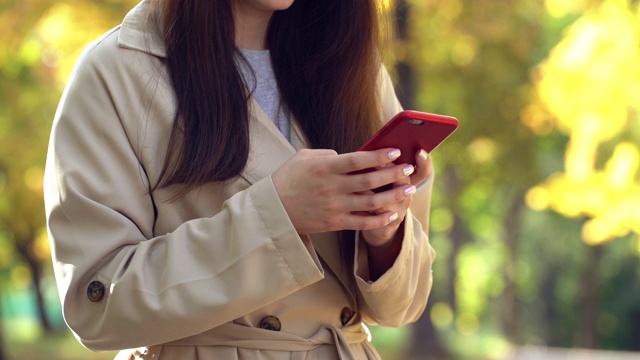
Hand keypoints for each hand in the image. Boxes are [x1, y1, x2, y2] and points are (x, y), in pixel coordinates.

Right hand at [272, 148, 415, 234]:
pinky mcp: (335, 223)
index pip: (358, 160)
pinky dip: (380, 219)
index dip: (379, 155)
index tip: (396, 152)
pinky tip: (393, 212)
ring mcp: (335, 207)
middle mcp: (332, 187)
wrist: (273, 211)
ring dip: (394, 195)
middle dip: (394, 174)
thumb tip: (348, 156)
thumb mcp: (303, 158)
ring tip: (409, 189)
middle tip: (409, 168)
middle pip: (370, 180)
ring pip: (372, 202)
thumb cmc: (287, 180)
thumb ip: (327, 155)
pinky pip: (363, 223)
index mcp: (325, 168)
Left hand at [361, 149, 432, 246]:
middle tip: (384, 160)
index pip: (423, 170)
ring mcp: (398, 210)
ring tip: (367, 176)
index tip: (419, 151)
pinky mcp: (386, 223)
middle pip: (407, 182)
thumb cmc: (375, 190)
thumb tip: (372, 144)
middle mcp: (406, 195)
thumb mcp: (380, 173)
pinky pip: (378, 215)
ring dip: (378, 186)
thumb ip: (378, 160)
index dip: (424, 161)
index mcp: (407, 180)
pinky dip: (366, 204)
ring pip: (392, 199)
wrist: (373, 221)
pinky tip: (356, 195)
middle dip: (395, 170)